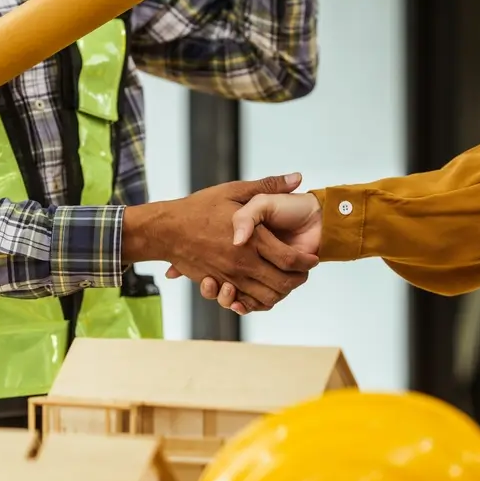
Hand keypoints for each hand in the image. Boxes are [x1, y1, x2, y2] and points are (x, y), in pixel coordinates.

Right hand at [167, 191, 321, 314]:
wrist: (167, 230)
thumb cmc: (200, 208)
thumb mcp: (234, 191)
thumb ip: (268, 186)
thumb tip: (297, 178)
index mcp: (251, 239)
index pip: (290, 259)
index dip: (306, 262)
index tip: (313, 259)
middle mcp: (242, 261)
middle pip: (282, 283)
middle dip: (298, 280)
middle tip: (303, 273)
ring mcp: (230, 276)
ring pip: (265, 297)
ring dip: (280, 294)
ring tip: (285, 283)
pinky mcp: (219, 284)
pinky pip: (243, 302)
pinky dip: (256, 302)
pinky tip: (261, 291)